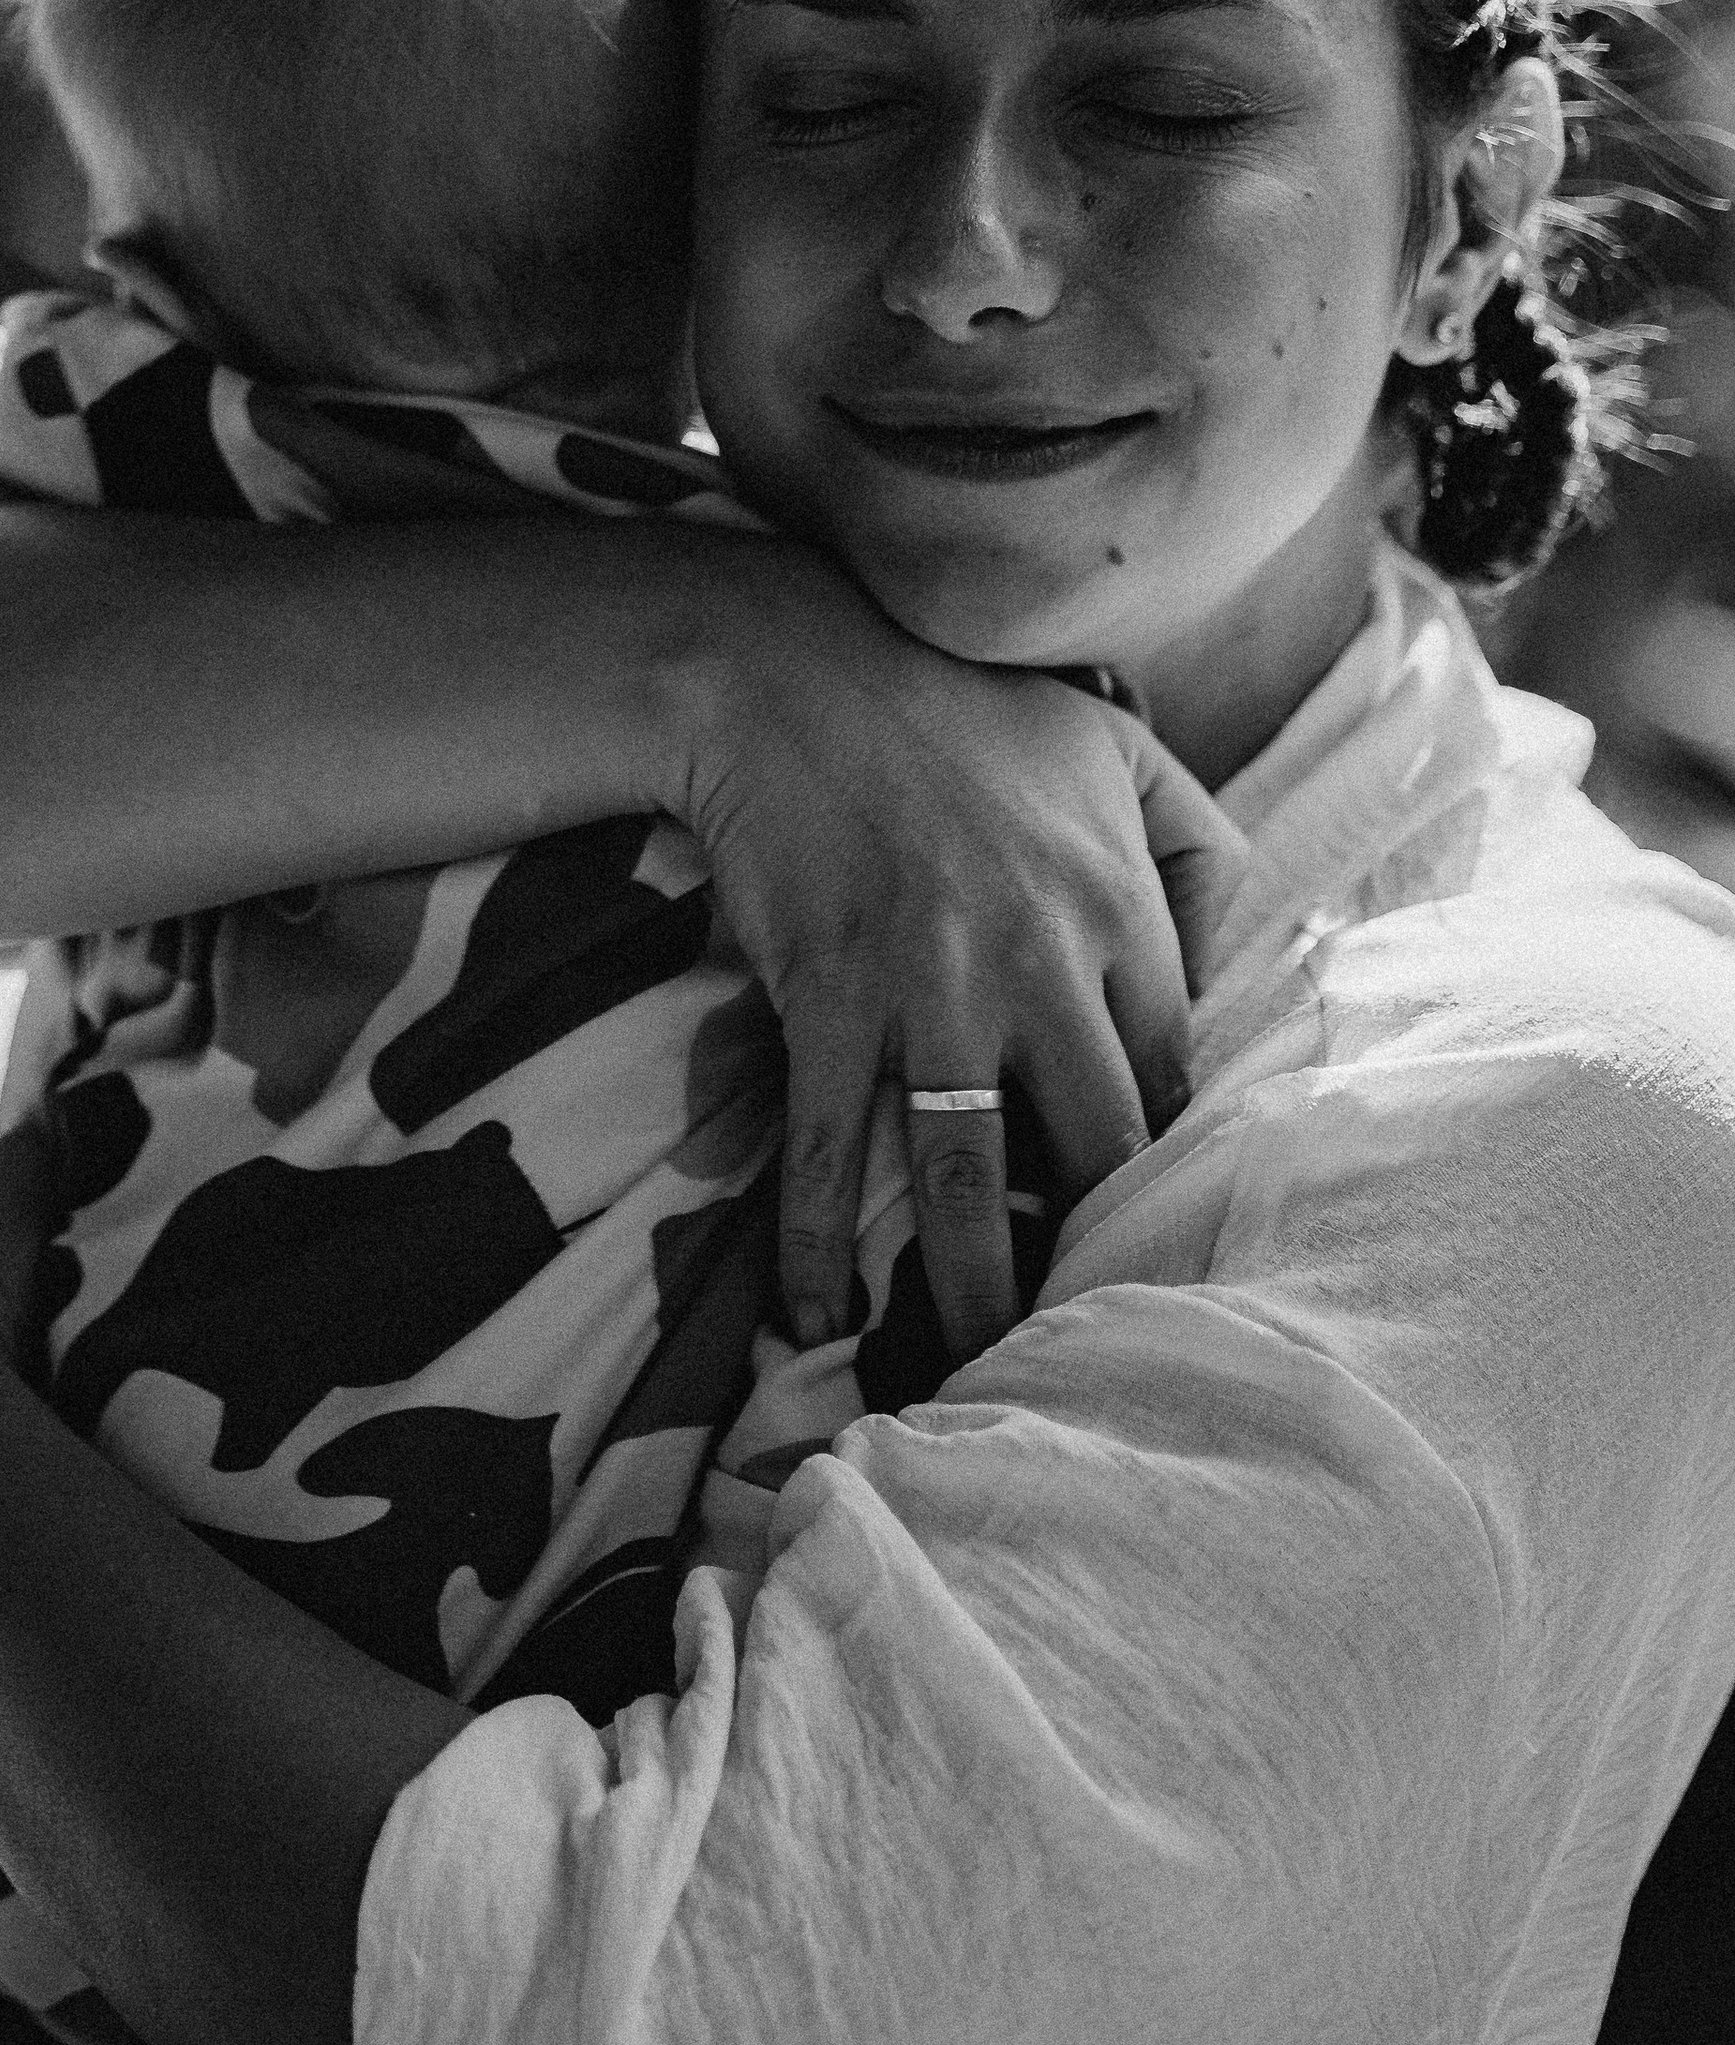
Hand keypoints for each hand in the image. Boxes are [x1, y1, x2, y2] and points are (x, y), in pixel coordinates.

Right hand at [661, 550, 1244, 1358]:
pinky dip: (818, 1242)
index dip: (1166, 1169)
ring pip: (973, 1178)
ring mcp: (934, 989)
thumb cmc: (957, 704)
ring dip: (974, 1291)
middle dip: (1099, 1256)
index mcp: (1122, 909)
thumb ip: (1197, 840)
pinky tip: (815, 1313)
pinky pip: (831, 1149)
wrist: (787, 671)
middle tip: (1092, 1335)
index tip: (1157, 1237)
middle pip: (1097, 1150)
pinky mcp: (831, 999)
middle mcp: (1044, 963)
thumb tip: (1257, 940)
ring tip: (974, 1373)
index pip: (1174, 1079)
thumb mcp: (1112, 744)